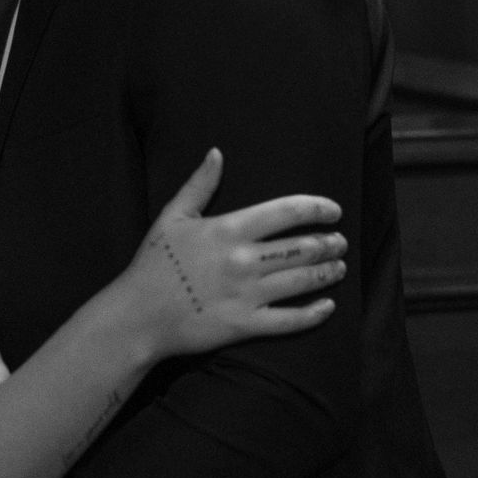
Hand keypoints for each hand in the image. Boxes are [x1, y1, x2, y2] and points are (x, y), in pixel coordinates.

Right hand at [128, 149, 346, 359]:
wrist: (137, 315)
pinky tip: (328, 306)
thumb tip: (217, 153)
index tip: (334, 212)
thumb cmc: (153, 264)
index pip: (287, 211)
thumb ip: (199, 184)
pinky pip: (289, 320)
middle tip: (340, 242)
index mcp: (229, 229)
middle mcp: (244, 260)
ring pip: (301, 281)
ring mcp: (247, 294)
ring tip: (339, 267)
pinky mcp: (245, 325)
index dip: (318, 209)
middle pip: (302, 247)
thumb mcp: (172, 216)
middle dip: (329, 244)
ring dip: (328, 273)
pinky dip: (314, 313)